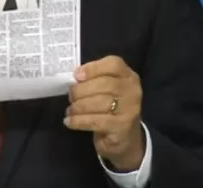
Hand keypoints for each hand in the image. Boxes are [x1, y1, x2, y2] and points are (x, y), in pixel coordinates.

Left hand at [64, 56, 144, 170]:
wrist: (125, 139)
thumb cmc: (111, 108)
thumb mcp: (106, 90)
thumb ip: (94, 80)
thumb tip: (75, 77)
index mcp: (128, 76)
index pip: (114, 64)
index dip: (93, 68)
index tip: (77, 75)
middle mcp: (133, 91)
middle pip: (105, 83)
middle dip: (82, 90)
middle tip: (70, 97)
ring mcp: (130, 109)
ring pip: (100, 102)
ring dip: (79, 106)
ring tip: (70, 110)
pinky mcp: (123, 127)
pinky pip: (97, 121)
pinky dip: (79, 121)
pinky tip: (70, 122)